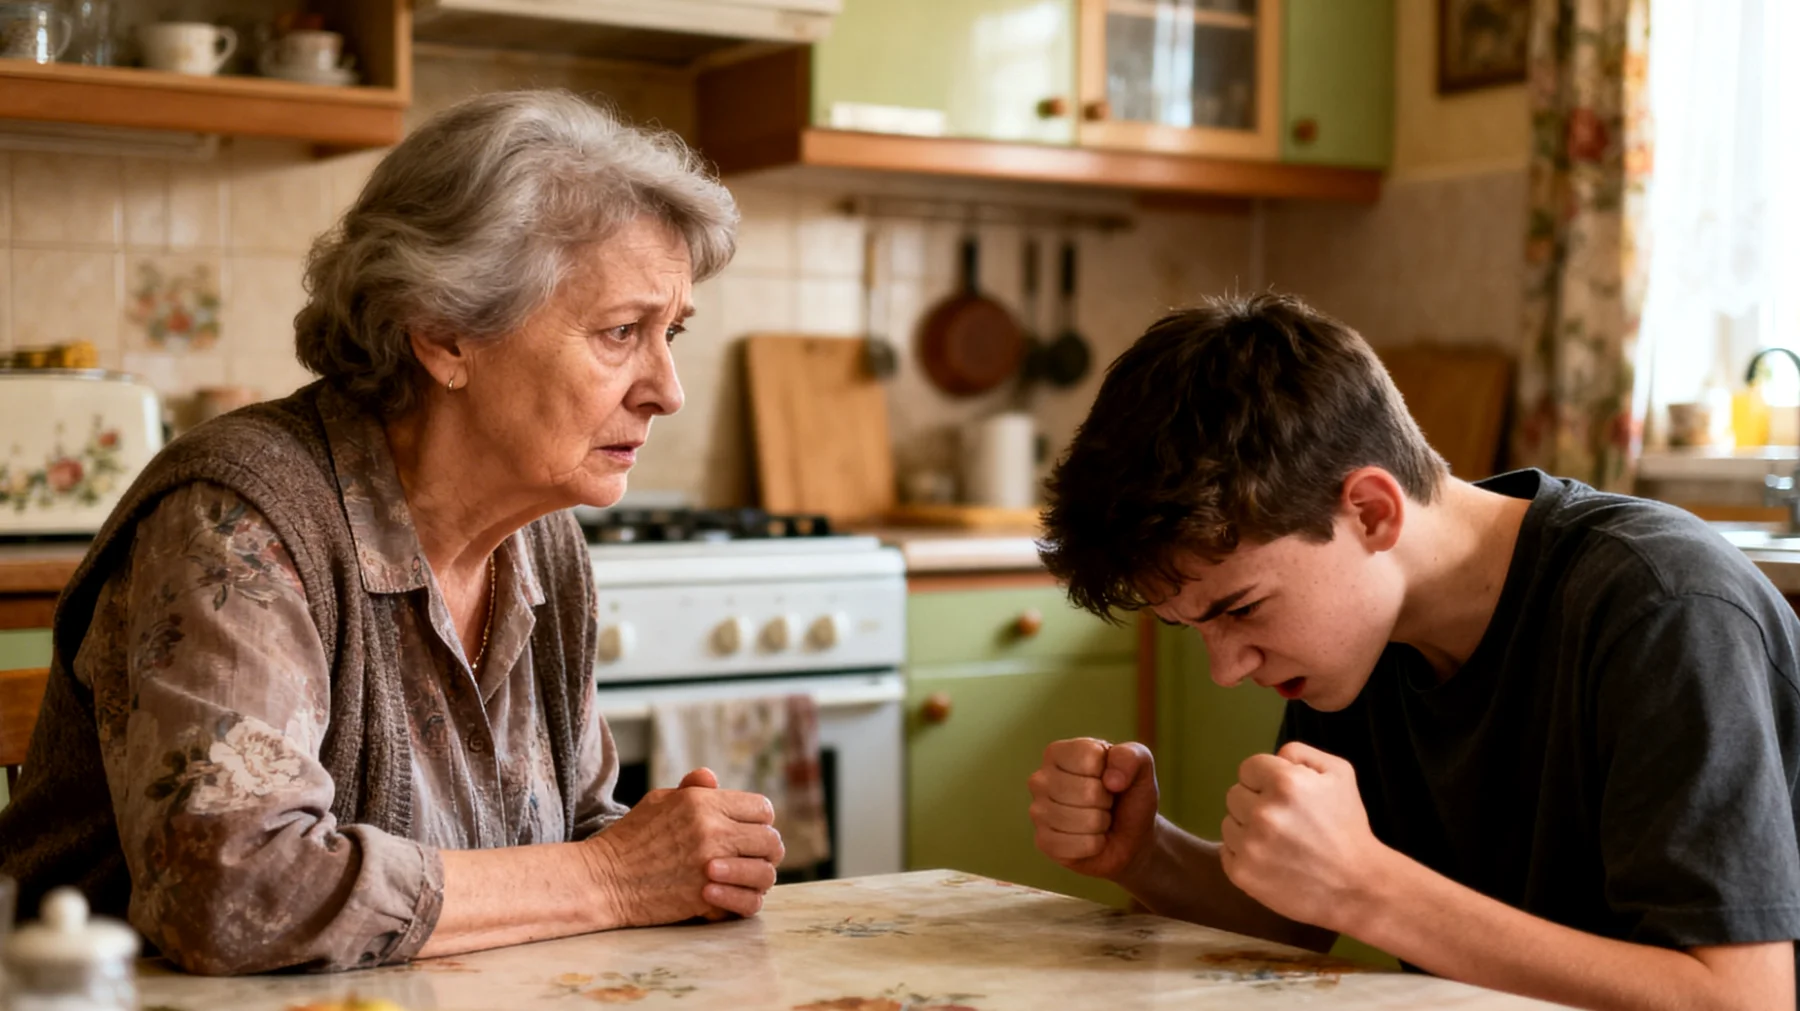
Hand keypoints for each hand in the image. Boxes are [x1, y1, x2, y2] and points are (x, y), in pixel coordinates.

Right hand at [584, 766, 784, 924]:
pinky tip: (733, 897)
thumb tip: (713, 778)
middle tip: (754, 857)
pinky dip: (747, 900)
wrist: (604, 880)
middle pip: (770, 840)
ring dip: (759, 876)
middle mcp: (713, 830)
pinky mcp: (707, 895)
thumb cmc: (630, 838)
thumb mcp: (660, 800)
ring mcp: (712, 863)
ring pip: (766, 872)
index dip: (760, 821)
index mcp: (704, 802)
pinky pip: (750, 901)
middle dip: (765, 849)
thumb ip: (693, 789)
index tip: (749, 831)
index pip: (761, 808)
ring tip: (745, 878)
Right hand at [1027, 738, 1159, 880]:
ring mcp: (1037, 811)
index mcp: (1058, 752)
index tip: (1109, 779)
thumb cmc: (1129, 795)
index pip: (1088, 757)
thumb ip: (1131, 756)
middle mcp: (1040, 779)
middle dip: (1107, 801)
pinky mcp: (1043, 842)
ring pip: (1085, 820)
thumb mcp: (1141, 766)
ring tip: (1099, 820)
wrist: (1130, 836)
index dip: (1110, 772)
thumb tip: (1111, 780)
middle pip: (1087, 791)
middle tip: (1105, 803)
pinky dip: (1093, 845)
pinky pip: (1075, 846)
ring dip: (1102, 824)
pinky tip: (1091, 840)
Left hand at [1218, 742, 1391, 933]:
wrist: (1357, 887)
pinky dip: (1244, 854)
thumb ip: (1301, 754)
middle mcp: (1262, 812)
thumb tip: (1275, 756)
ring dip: (1247, 829)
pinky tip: (1270, 860)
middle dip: (1255, 802)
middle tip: (1283, 820)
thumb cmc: (1348, 827)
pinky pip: (1227, 851)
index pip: (1248, 768)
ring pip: (1228, 823)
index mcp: (1284, 783)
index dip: (1264, 779)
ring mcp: (1249, 845)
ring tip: (1278, 842)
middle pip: (1234, 794)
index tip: (1282, 795)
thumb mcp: (1339, 774)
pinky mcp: (1242, 873)